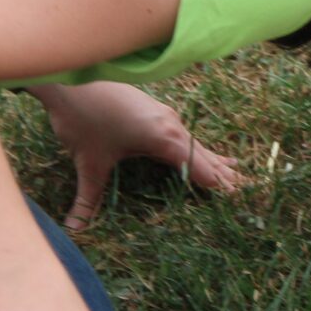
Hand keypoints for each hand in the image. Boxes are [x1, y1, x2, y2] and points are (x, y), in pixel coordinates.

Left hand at [30, 82, 240, 228]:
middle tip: (241, 188)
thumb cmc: (83, 120)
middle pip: (203, 154)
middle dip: (220, 172)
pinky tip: (198, 146)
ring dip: (212, 158)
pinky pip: (184, 132)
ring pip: (195, 141)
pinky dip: (197, 145)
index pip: (199, 167)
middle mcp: (172, 126)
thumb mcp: (89, 163)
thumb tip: (74, 231)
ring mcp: (165, 115)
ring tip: (232, 169)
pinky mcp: (156, 109)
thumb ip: (87, 199)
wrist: (69, 79)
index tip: (233, 196)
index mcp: (165, 139)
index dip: (215, 183)